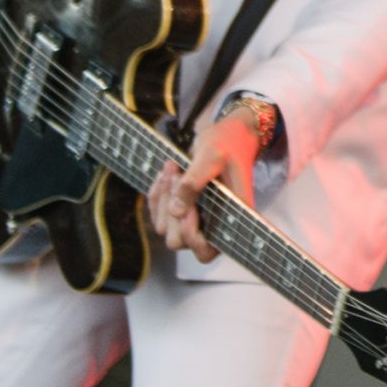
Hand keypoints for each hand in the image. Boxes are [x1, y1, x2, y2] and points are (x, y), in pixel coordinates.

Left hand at [147, 115, 261, 264]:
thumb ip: (194, 182)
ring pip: (163, 228)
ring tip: (173, 170)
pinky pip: (156, 214)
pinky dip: (157, 194)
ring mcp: (195, 219)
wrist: (227, 135)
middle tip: (179, 177)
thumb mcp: (212, 156)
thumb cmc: (227, 144)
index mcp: (230, 217)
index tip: (191, 206)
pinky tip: (168, 174)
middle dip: (171, 211)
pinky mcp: (181, 211)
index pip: (205, 251)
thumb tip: (176, 210)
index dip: (191, 234)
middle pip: (177, 241)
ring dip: (163, 198)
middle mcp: (212, 224)